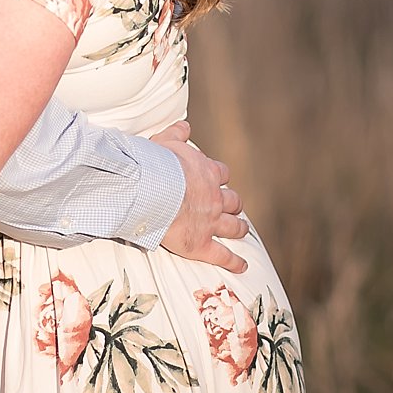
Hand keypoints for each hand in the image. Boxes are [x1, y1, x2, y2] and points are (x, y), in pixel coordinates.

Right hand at [153, 120, 248, 273]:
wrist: (150, 189)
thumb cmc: (153, 165)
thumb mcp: (163, 142)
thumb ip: (176, 134)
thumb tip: (184, 126)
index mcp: (206, 172)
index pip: (221, 174)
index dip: (219, 178)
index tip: (217, 181)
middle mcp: (214, 197)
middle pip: (233, 201)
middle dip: (233, 204)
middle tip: (232, 207)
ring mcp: (211, 221)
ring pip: (233, 226)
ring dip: (239, 229)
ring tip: (241, 231)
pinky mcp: (202, 244)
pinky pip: (224, 255)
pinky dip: (234, 262)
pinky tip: (242, 266)